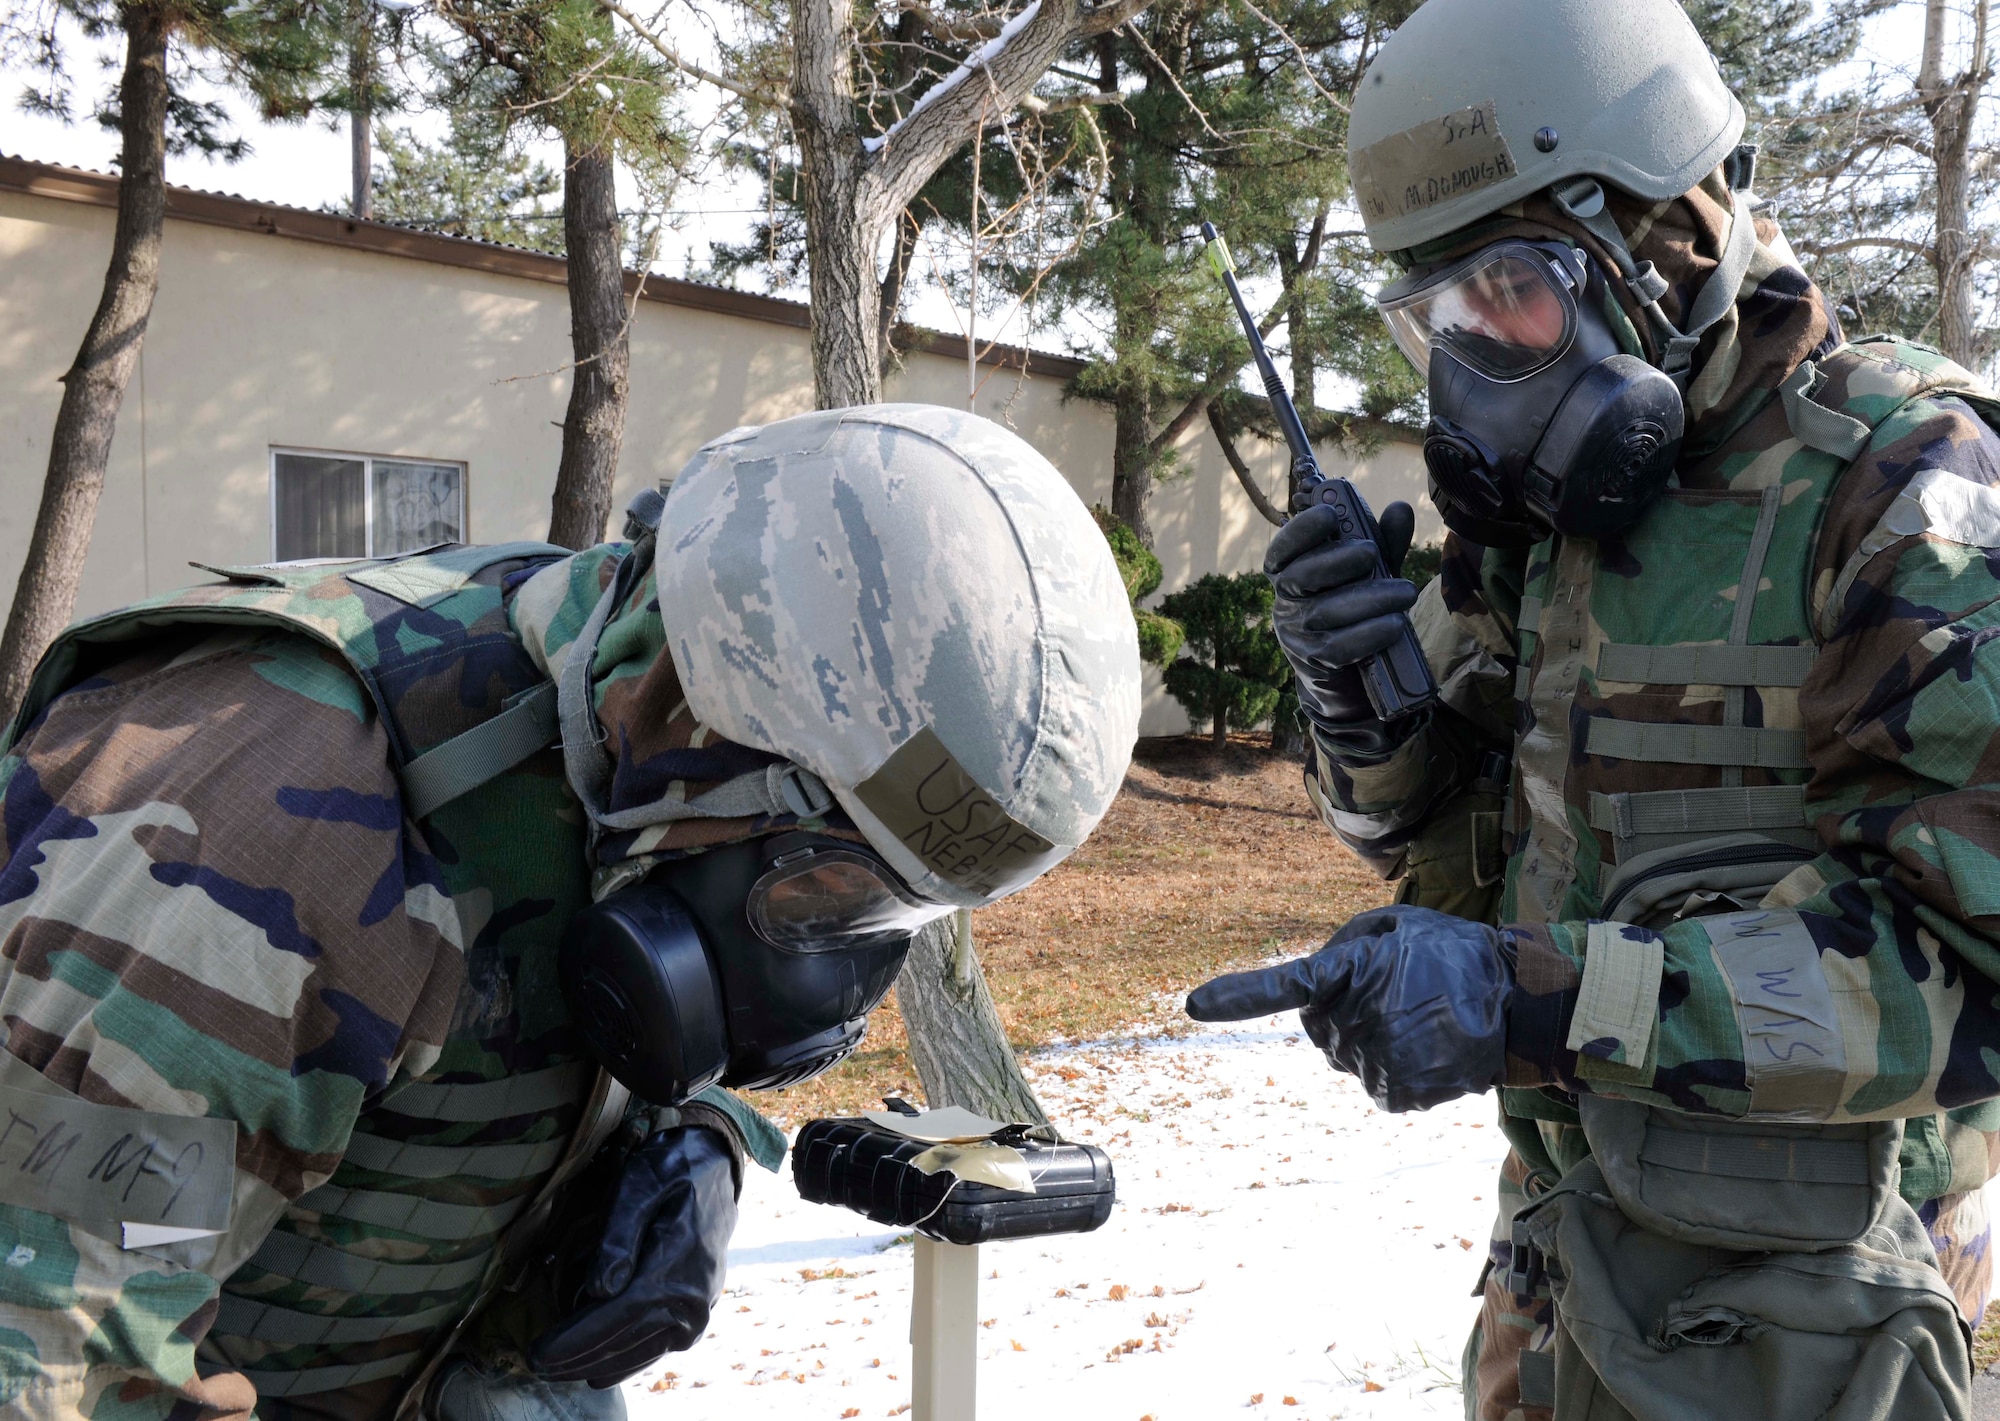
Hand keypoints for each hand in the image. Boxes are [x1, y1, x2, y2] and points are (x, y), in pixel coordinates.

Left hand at [529, 1127, 739, 1386]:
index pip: (613, 1319)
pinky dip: (619, 1362)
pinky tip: (593, 1369)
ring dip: (591, 1364)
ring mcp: (694, 1317)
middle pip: (619, 1343)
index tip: (537, 1354)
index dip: (573, 1340)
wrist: (714, 1174)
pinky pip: (651, 1351)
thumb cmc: (668, 1172)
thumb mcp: (638, 1185)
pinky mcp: (692, 1322)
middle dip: (573, 1358)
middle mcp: (690, 1304)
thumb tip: (599, 1290)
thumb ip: (617, 1235)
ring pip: (633, 1355)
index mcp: (675, 1271)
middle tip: (534, 1363)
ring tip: (553, 1367)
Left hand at [1185, 905, 1510, 1111]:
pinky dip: (1392, 1068)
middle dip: (1343, 1008)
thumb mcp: (1397, 924)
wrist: (1517, 1003)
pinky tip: (1426, 1047)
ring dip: (1371, 1038)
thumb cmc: (1453, 954)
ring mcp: (1376, 1061)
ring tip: (1419, 1017)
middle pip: (1318, 1026)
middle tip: (1397, 991)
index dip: (1240, 996)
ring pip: (1346, 1055)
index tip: (1193, 1006)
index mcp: (1353, 971)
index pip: (1286, 985)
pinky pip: (1373, 1082)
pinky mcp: (1394, 1093)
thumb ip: (1346, 945)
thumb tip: (1314, 985)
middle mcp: (1356, 1019)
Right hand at [1267, 499, 1420, 759]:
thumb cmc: (1355, 604)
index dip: (1300, 530)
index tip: (1329, 516)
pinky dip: (1370, 634)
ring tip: (1405, 592)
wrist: (1350, 668)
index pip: (1282, 548)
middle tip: (1372, 553)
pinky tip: (1395, 624)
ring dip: (1369, 599)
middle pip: (1300, 576)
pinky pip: (1339, 647)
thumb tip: (1400, 509)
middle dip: (1337, 560)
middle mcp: (1286, 600)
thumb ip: (1383, 542)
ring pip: (1325, 611)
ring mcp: (1295, 632)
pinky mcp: (1314, 660)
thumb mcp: (1369, 571)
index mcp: (1290, 571)